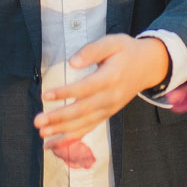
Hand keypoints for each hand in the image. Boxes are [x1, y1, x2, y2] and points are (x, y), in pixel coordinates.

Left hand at [34, 34, 169, 147]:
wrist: (149, 66)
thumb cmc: (127, 51)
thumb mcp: (113, 42)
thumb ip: (92, 50)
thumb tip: (72, 63)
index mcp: (111, 77)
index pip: (85, 88)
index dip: (65, 93)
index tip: (46, 96)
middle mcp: (111, 97)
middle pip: (82, 111)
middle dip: (58, 118)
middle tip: (37, 121)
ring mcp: (110, 108)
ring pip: (84, 123)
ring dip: (62, 131)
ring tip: (42, 134)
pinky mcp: (107, 114)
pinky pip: (89, 128)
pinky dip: (72, 138)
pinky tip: (54, 144)